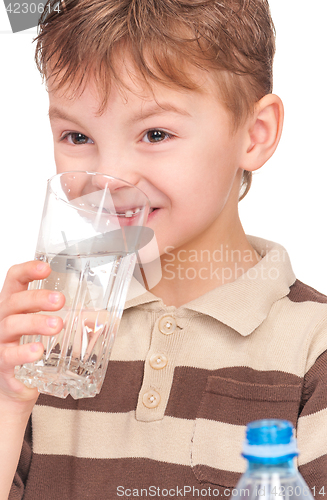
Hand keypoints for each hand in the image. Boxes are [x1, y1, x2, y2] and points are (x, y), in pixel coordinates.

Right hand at [0, 261, 64, 408]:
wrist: (14, 383)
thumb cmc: (28, 346)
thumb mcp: (41, 324)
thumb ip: (65, 315)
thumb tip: (104, 313)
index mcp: (14, 304)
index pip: (14, 279)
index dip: (28, 270)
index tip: (46, 268)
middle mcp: (3, 319)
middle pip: (15, 301)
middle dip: (38, 298)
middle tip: (60, 300)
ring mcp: (0, 341)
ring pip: (11, 325)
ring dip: (36, 322)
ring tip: (57, 325)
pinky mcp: (3, 363)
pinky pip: (9, 356)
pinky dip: (23, 352)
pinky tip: (37, 351)